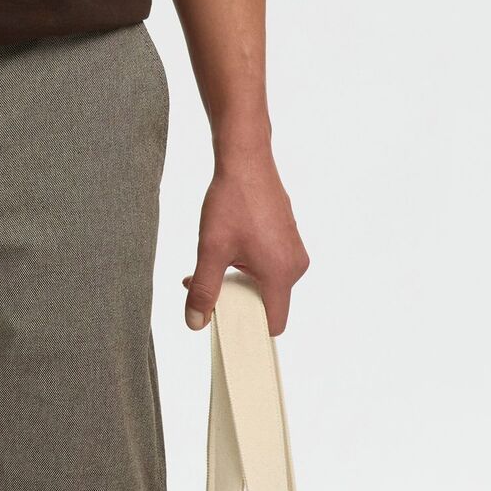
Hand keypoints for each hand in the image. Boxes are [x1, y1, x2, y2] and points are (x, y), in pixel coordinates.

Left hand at [184, 146, 308, 335]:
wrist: (246, 160)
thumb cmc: (232, 201)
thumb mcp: (211, 250)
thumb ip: (203, 291)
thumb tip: (195, 323)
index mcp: (281, 273)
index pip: (273, 323)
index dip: (249, 331)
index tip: (225, 328)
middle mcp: (294, 265)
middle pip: (266, 305)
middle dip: (235, 303)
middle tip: (206, 290)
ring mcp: (293, 251)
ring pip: (264, 285)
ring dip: (237, 284)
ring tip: (212, 265)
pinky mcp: (288, 239)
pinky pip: (268, 267)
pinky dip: (246, 269)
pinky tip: (225, 253)